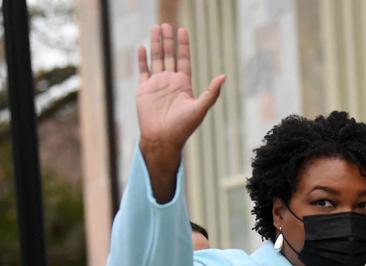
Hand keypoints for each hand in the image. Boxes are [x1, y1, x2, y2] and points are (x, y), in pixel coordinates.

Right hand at [136, 24, 224, 201]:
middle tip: (166, 24)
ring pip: (156, 59)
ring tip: (155, 28)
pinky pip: (143, 71)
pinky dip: (142, 59)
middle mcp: (170, 82)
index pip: (184, 60)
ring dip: (155, 44)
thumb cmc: (183, 127)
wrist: (163, 140)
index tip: (182, 30)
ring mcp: (156, 85)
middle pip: (169, 56)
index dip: (183, 45)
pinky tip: (142, 47)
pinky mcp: (144, 90)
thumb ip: (211, 92)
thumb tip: (224, 76)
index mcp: (184, 84)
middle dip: (168, 40)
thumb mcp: (200, 108)